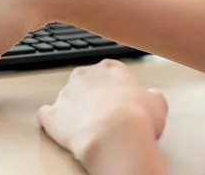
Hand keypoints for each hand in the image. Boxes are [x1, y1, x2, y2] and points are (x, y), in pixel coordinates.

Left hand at [36, 59, 166, 165]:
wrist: (114, 136)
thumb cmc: (137, 118)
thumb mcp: (157, 102)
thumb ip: (150, 96)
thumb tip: (151, 99)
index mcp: (110, 68)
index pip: (110, 72)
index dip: (116, 88)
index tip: (121, 100)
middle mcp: (84, 75)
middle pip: (86, 83)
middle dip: (93, 97)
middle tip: (106, 115)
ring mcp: (65, 94)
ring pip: (67, 99)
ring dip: (75, 111)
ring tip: (89, 129)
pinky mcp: (51, 115)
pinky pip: (47, 115)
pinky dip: (53, 122)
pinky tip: (64, 130)